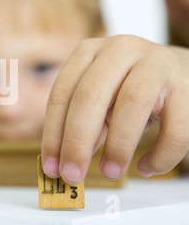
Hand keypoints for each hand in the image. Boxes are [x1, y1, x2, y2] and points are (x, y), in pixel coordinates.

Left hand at [41, 35, 188, 183]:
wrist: (183, 71)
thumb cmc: (130, 88)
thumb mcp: (101, 100)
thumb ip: (83, 125)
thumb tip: (64, 162)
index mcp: (89, 51)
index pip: (62, 94)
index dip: (53, 134)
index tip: (49, 166)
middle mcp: (119, 49)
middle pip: (90, 96)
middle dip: (77, 142)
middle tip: (72, 175)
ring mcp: (156, 62)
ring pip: (132, 103)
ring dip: (117, 146)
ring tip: (110, 172)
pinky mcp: (187, 84)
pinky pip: (175, 127)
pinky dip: (160, 155)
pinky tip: (147, 168)